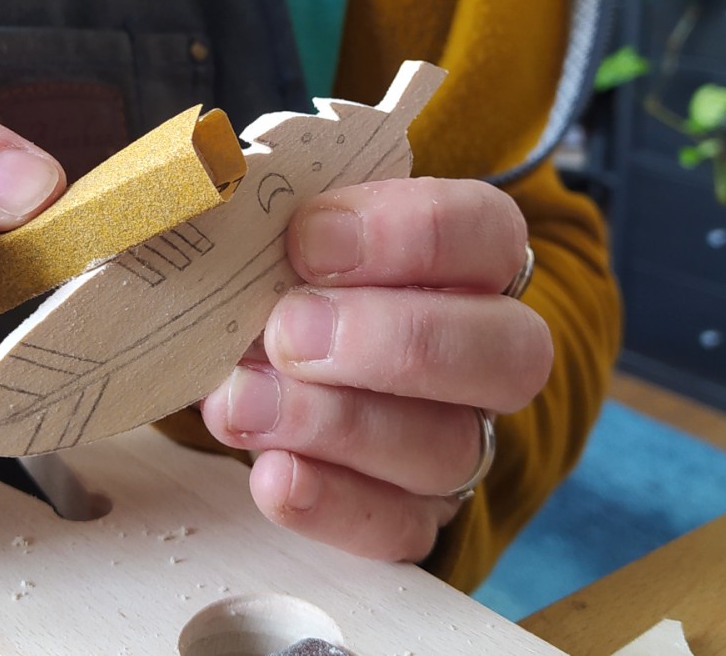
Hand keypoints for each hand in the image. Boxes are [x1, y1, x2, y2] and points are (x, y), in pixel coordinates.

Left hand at [201, 177, 551, 560]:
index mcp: (468, 257)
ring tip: (243, 403)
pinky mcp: (414, 514)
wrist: (268, 362)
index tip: (306, 239)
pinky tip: (272, 476)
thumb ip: (272, 215)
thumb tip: (218, 195)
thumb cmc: (282, 279)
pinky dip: (332, 505)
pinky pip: (399, 528)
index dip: (408, 235)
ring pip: (449, 447)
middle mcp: (487, 351)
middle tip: (287, 333)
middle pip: (508, 352)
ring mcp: (460, 440)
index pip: (487, 230)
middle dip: (391, 342)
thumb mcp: (279, 230)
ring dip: (339, 425)